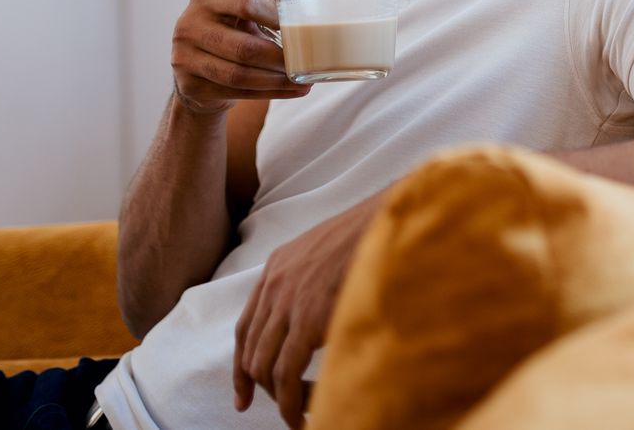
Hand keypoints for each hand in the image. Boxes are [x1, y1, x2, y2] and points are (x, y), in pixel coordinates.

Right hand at [172, 0, 309, 117]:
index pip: (247, 3)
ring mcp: (184, 57)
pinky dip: (268, 93)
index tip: (301, 27)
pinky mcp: (189, 86)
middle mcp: (189, 24)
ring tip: (301, 82)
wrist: (196, 67)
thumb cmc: (228, 29)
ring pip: (239, 74)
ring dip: (276, 80)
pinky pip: (235, 93)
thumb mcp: (241, 8)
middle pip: (244, 46)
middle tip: (305, 63)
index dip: (276, 16)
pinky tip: (289, 91)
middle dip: (280, 58)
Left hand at [233, 195, 383, 427]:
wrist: (392, 221)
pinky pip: (286, 374)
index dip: (241, 365)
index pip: (245, 327)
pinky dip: (290, 402)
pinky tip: (300, 416)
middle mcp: (274, 285)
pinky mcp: (307, 320)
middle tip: (283, 408)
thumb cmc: (373, 236)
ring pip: (264, 366)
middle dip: (260, 386)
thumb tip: (318, 311)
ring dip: (279, 398)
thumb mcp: (328, 252)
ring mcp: (288, 303)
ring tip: (297, 415)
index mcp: (277, 267)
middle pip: (250, 351)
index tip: (244, 394)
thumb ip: (313, 279)